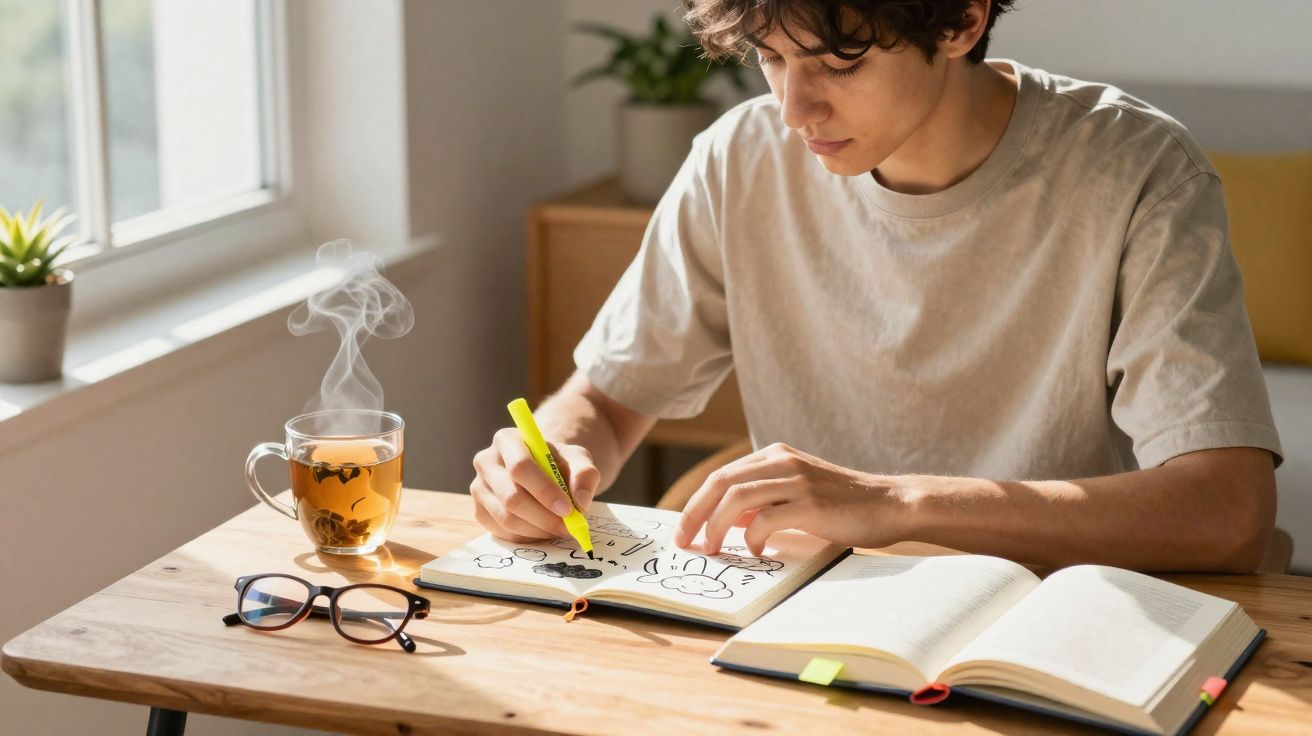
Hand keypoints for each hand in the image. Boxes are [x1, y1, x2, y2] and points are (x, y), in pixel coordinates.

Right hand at [470, 428, 600, 542]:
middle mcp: (486, 461)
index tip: (567, 509)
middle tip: (568, 527)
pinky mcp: (479, 511)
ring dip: (538, 530)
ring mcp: (478, 488)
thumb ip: (585, 474)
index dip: (544, 491)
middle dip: (544, 517)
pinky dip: (527, 537)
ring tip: (560, 528)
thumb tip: (581, 502)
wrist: (541, 471)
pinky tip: (543, 530)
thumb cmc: (557, 462)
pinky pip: (502, 532)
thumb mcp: (577, 459)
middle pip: (511, 497)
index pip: (520, 467)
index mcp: (507, 440)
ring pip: (506, 519)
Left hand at [673, 443, 907, 555]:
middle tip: (685, 542)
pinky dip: (753, 538)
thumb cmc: (842, 505)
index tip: (684, 530)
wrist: (890, 504)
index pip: (721, 476)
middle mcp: (782, 461)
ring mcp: (796, 480)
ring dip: (716, 527)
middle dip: (695, 514)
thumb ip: (762, 501)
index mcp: (775, 455)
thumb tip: (723, 520)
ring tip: (714, 549)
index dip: (696, 503)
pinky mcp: (810, 503)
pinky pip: (765, 519)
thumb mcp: (796, 493)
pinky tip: (758, 551)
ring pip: (736, 499)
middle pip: (720, 483)